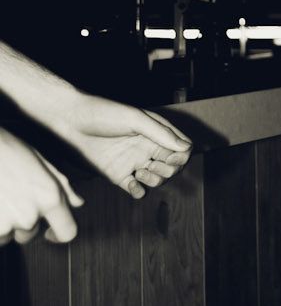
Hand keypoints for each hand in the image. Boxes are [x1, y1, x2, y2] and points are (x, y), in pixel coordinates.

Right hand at [0, 125, 80, 244]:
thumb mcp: (40, 162)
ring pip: (8, 237)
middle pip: (31, 235)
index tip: (50, 233)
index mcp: (50, 197)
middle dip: (23, 223)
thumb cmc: (8, 150)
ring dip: (3, 225)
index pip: (67, 232)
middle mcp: (31, 215)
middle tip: (11, 200)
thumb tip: (77, 203)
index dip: (59, 234)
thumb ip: (62, 186)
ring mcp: (7, 224)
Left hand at [54, 93, 192, 198]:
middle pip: (172, 167)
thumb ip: (160, 133)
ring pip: (157, 180)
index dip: (181, 157)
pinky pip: (136, 189)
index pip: (182, 149)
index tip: (171, 158)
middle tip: (151, 165)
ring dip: (155, 181)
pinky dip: (139, 192)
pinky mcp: (118, 175)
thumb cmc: (103, 114)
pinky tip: (133, 185)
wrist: (70, 122)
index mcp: (155, 133)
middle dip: (168, 171)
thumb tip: (186, 148)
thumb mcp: (135, 119)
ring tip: (140, 173)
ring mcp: (133, 162)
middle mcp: (147, 148)